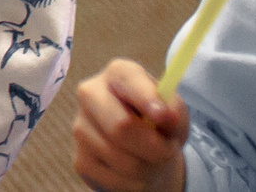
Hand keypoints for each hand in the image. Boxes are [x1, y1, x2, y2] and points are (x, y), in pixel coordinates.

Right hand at [71, 59, 187, 191]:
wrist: (143, 151)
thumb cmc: (160, 123)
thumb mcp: (174, 112)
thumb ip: (173, 109)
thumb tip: (166, 116)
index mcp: (117, 74)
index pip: (128, 81)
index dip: (147, 99)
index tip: (164, 117)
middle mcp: (91, 94)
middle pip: (121, 126)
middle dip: (154, 147)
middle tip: (168, 151)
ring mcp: (80, 127)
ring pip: (123, 160)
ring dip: (149, 168)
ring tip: (151, 159)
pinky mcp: (81, 159)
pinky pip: (116, 180)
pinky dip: (135, 183)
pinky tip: (134, 170)